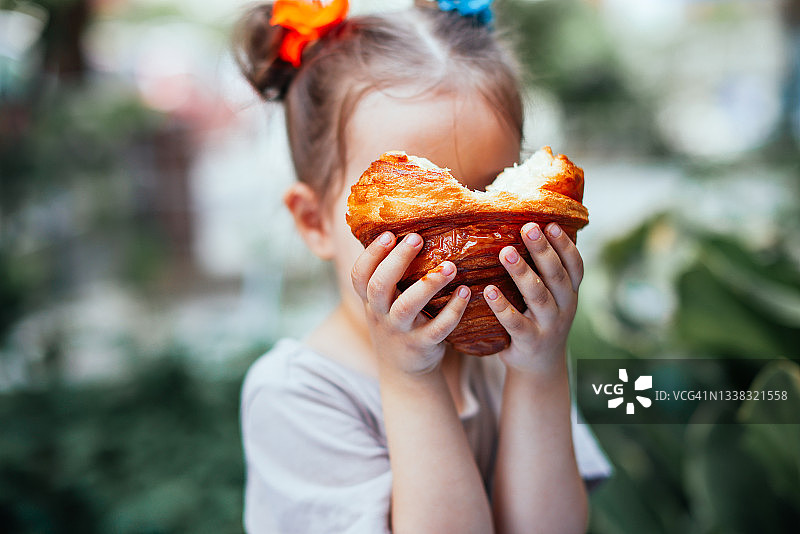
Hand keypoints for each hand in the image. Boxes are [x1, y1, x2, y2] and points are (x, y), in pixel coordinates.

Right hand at [351, 231, 470, 375]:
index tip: (387, 235)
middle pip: (379, 286)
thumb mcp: (384, 303)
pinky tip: (466, 292)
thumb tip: (402, 229)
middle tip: (417, 238)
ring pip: (408, 306)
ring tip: (451, 266)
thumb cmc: (398, 324)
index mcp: (371, 300)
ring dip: (429, 284)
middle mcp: (381, 315)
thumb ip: (389, 276)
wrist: (404, 372)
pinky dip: (453, 310)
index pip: (360, 276)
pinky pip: (438, 328)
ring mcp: (401, 331)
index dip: (370, 255)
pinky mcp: (422, 345)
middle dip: (396, 261)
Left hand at [484, 222, 582, 375]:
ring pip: (538, 296)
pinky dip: (502, 307)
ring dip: (522, 273)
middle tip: (528, 228)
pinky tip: (488, 291)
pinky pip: (515, 323)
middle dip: (543, 250)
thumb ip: (545, 271)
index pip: (574, 265)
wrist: (540, 366)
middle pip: (556, 275)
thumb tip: (527, 228)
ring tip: (505, 252)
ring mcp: (548, 325)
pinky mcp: (530, 342)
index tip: (550, 224)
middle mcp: (564, 307)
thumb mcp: (551, 297)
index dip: (565, 245)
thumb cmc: (539, 319)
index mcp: (570, 292)